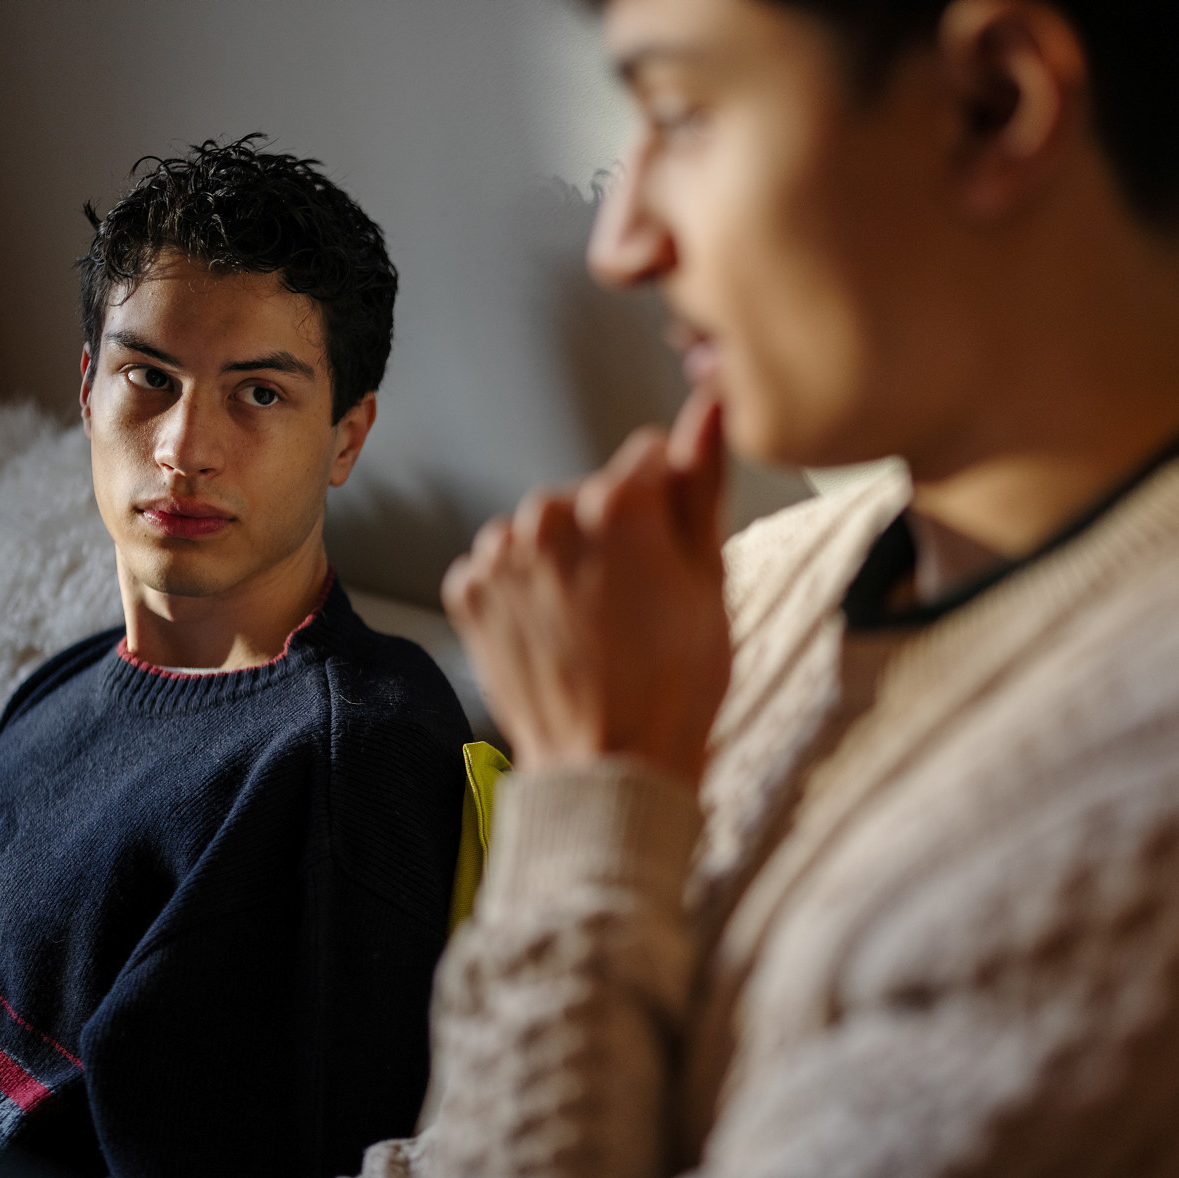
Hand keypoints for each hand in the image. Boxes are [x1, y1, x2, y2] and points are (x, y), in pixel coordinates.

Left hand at [442, 392, 731, 789]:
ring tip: (593, 624)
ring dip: (565, 560)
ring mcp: (500, 556)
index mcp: (616, 504)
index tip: (672, 560)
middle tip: (636, 605)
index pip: (649, 460)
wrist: (607, 769)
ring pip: (544, 529)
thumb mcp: (711, 580)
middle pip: (591, 494)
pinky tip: (555, 631)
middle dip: (613, 533)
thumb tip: (709, 406)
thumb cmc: (674, 687)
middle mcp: (547, 515)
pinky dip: (524, 590)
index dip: (670, 506)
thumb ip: (701, 482)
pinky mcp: (467, 591)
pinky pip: (502, 565)